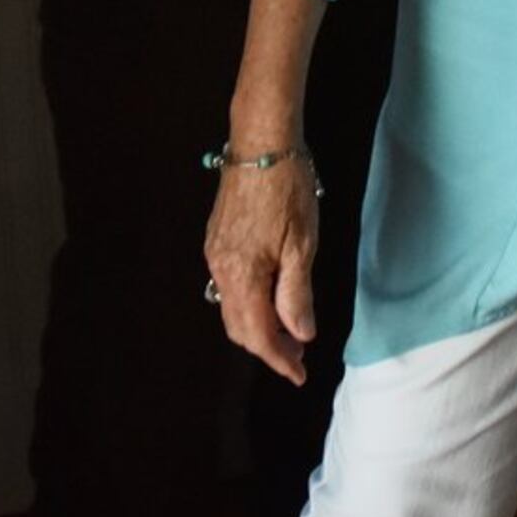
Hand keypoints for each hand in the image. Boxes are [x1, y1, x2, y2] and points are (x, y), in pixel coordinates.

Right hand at [204, 146, 323, 386]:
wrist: (260, 143)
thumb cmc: (286, 190)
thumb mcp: (302, 245)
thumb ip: (296, 295)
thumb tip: (300, 334)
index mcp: (241, 276)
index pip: (257, 334)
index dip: (278, 359)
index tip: (299, 374)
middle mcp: (220, 269)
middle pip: (238, 326)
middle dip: (267, 347)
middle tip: (299, 354)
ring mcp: (215, 253)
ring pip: (231, 307)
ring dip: (258, 326)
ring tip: (289, 329)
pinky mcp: (217, 239)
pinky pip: (229, 286)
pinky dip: (249, 303)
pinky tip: (270, 298)